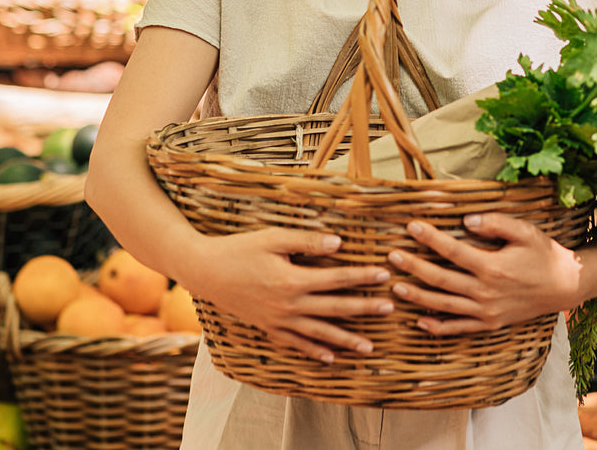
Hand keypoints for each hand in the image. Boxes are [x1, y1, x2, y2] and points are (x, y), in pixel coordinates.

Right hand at [181, 228, 393, 361]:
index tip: (384, 274)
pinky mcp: (268, 328)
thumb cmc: (240, 249)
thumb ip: (307, 241)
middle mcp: (289, 305)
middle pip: (335, 309)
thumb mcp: (274, 238)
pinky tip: (330, 358)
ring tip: (369, 347)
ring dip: (346, 340)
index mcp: (293, 280)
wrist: (206, 272)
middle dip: (364, 309)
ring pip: (319, 333)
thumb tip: (339, 243)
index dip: (362, 276)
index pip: (337, 279)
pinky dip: (314, 351)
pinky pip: (296, 344)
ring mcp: (278, 320)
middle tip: (389, 309)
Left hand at [387, 214, 582, 334]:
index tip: (411, 226)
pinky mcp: (490, 324)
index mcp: (492, 267)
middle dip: (413, 267)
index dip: (429, 238)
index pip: (452, 250)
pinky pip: (459, 329)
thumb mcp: (524, 231)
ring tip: (395, 288)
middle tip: (392, 256)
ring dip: (417, 297)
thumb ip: (495, 223)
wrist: (565, 285)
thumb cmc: (544, 254)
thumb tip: (466, 219)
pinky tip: (420, 322)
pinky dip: (438, 327)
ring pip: (444, 306)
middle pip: (440, 280)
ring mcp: (486, 312)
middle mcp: (485, 292)